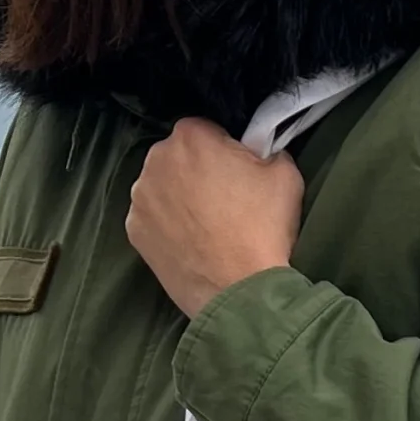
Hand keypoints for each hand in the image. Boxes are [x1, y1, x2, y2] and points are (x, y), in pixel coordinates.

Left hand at [126, 117, 304, 315]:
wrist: (241, 291)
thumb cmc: (263, 228)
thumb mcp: (285, 174)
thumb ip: (267, 149)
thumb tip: (259, 153)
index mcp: (191, 137)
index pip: (207, 129)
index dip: (226, 149)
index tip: (240, 171)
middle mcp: (156, 160)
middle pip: (179, 156)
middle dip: (198, 170)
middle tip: (226, 199)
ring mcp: (140, 198)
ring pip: (163, 186)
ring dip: (180, 197)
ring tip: (208, 226)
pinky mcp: (134, 231)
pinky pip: (153, 217)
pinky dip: (168, 225)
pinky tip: (192, 242)